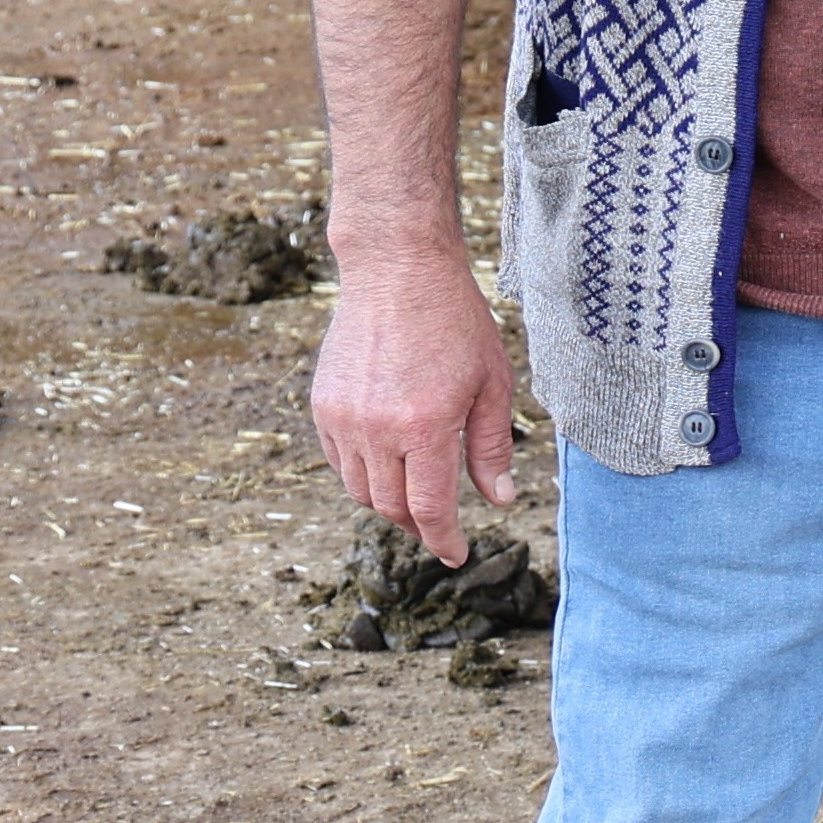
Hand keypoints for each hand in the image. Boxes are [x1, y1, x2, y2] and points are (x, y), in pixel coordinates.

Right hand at [310, 251, 519, 560]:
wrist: (397, 269)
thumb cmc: (454, 321)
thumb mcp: (492, 384)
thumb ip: (491, 448)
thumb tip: (499, 500)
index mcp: (424, 427)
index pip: (429, 511)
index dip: (444, 540)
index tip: (455, 553)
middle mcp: (377, 429)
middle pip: (392, 508)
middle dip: (418, 526)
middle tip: (439, 527)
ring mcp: (344, 417)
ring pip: (360, 490)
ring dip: (388, 502)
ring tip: (415, 494)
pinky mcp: (324, 404)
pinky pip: (338, 461)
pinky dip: (362, 473)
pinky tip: (387, 463)